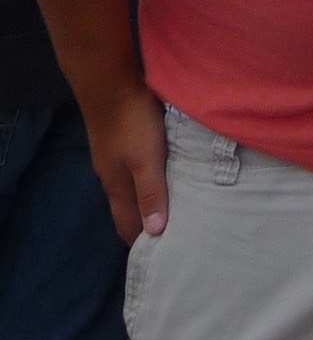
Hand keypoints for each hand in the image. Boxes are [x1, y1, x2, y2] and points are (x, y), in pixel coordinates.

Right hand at [85, 82, 168, 245]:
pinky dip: (150, 179)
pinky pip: (136, 169)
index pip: (126, 224)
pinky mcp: (121, 140)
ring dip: (149, 201)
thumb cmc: (131, 123)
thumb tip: (154, 233)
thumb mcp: (146, 161)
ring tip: (175, 209)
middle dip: (146, 224)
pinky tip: (165, 174)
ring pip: (132, 188)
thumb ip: (150, 194)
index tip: (160, 257)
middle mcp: (112, 176)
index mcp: (117, 186)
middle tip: (174, 237)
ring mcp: (114, 157)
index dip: (140, 241)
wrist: (110, 83)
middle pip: (128, 208)